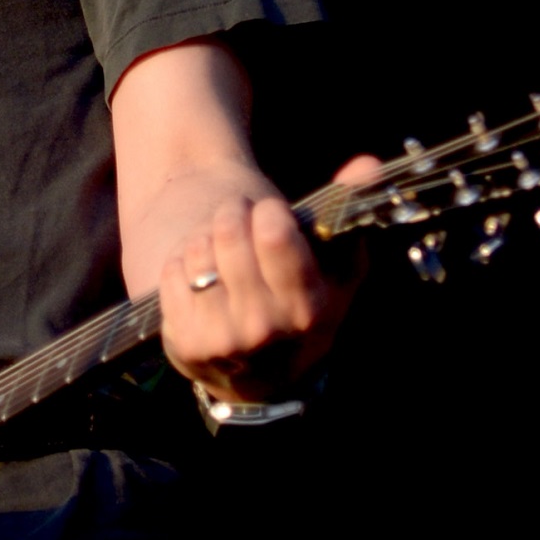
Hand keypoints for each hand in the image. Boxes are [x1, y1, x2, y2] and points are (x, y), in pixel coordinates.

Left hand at [158, 154, 380, 402]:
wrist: (261, 376)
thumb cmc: (300, 308)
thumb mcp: (335, 268)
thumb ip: (349, 212)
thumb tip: (368, 164)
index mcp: (308, 309)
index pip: (274, 234)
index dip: (266, 212)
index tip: (267, 214)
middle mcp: (265, 329)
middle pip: (230, 233)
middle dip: (232, 215)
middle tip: (237, 220)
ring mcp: (222, 340)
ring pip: (198, 251)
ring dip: (205, 240)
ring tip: (220, 251)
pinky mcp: (184, 343)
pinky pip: (172, 272)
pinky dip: (182, 265)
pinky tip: (200, 278)